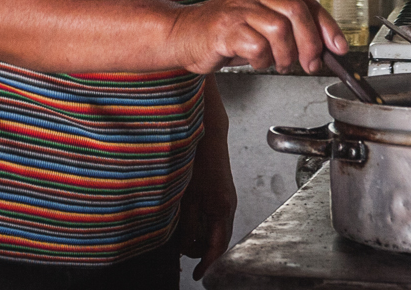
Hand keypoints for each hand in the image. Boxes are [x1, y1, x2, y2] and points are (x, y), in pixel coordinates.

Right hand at [170, 0, 346, 74]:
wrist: (183, 35)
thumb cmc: (224, 34)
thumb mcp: (261, 28)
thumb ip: (289, 33)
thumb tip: (322, 49)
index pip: (307, 3)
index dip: (328, 26)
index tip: (339, 48)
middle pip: (297, 13)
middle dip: (310, 44)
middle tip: (310, 64)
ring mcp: (239, 9)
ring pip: (279, 30)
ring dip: (285, 55)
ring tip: (277, 64)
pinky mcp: (225, 28)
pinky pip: (257, 47)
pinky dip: (262, 61)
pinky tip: (255, 62)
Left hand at [179, 126, 236, 279]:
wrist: (208, 135)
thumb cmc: (198, 162)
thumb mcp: (188, 198)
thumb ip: (187, 225)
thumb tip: (184, 248)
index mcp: (222, 209)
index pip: (218, 246)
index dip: (208, 263)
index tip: (198, 275)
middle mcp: (228, 206)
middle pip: (219, 240)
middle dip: (203, 252)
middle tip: (183, 253)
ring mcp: (227, 199)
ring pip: (216, 229)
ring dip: (202, 238)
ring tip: (182, 238)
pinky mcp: (222, 193)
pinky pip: (214, 217)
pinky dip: (203, 226)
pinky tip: (188, 222)